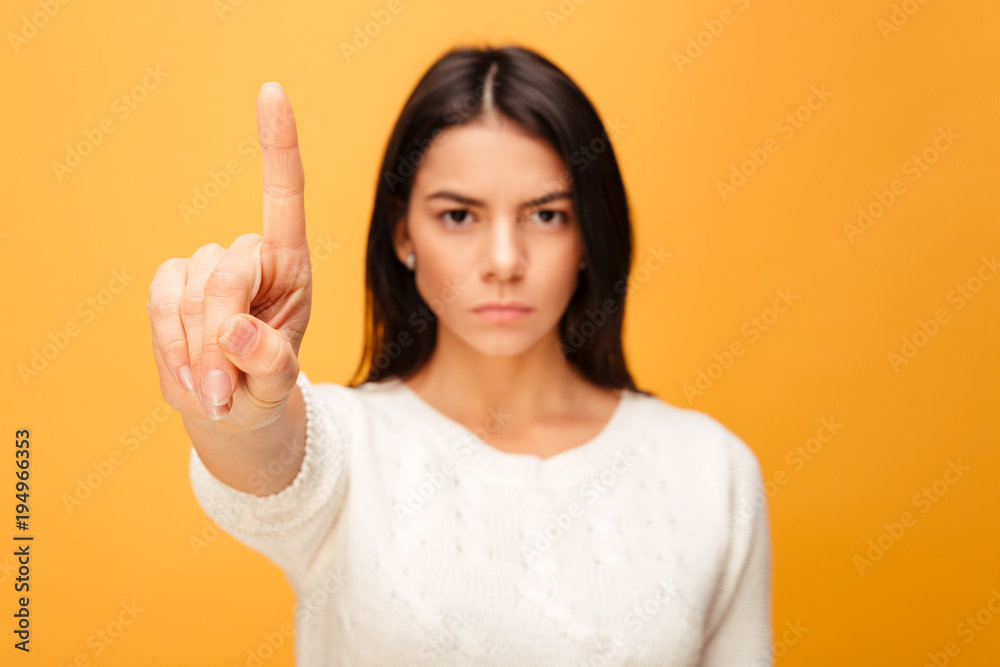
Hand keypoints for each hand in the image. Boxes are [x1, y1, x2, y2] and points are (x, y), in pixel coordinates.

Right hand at [147, 82, 311, 430]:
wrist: (229, 405)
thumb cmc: (263, 386)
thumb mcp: (279, 383)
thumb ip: (270, 362)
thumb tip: (236, 331)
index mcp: (291, 265)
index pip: (285, 197)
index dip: (277, 146)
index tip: (271, 91)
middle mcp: (250, 255)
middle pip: (226, 273)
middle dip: (219, 336)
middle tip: (222, 391)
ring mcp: (205, 266)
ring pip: (187, 291)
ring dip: (194, 349)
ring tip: (213, 387)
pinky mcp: (170, 281)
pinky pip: (158, 302)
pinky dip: (169, 344)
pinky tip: (188, 373)